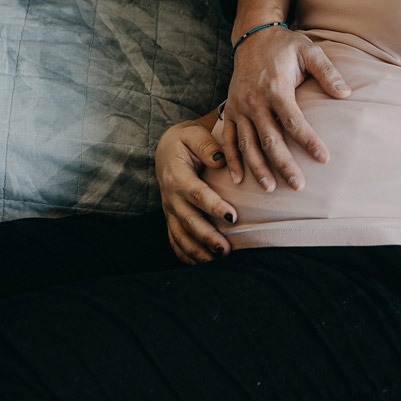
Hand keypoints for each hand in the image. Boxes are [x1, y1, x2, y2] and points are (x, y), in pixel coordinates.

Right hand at [155, 120, 236, 264]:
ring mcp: (170, 210)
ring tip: (218, 261)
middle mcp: (171, 197)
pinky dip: (185, 254)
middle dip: (207, 237)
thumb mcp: (193, 134)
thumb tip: (219, 160)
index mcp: (178, 176)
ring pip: (181, 235)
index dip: (213, 207)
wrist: (167, 150)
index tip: (233, 218)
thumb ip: (206, 145)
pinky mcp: (171, 218)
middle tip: (226, 250)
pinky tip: (200, 265)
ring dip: (198, 250)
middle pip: (189, 221)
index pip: (196, 194)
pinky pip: (174, 240)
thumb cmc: (186, 141)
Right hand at [221, 25, 349, 191]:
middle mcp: (255, 100)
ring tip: (270, 189)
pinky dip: (232, 159)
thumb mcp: (309, 50)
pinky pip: (228, 139)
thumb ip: (327, 72)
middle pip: (270, 138)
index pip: (294, 120)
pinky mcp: (231, 110)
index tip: (323, 159)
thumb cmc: (286, 46)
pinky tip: (238, 178)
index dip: (308, 140)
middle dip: (284, 164)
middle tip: (299, 185)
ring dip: (258, 167)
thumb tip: (346, 93)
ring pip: (247, 143)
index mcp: (276, 87)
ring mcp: (240, 107)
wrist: (253, 37)